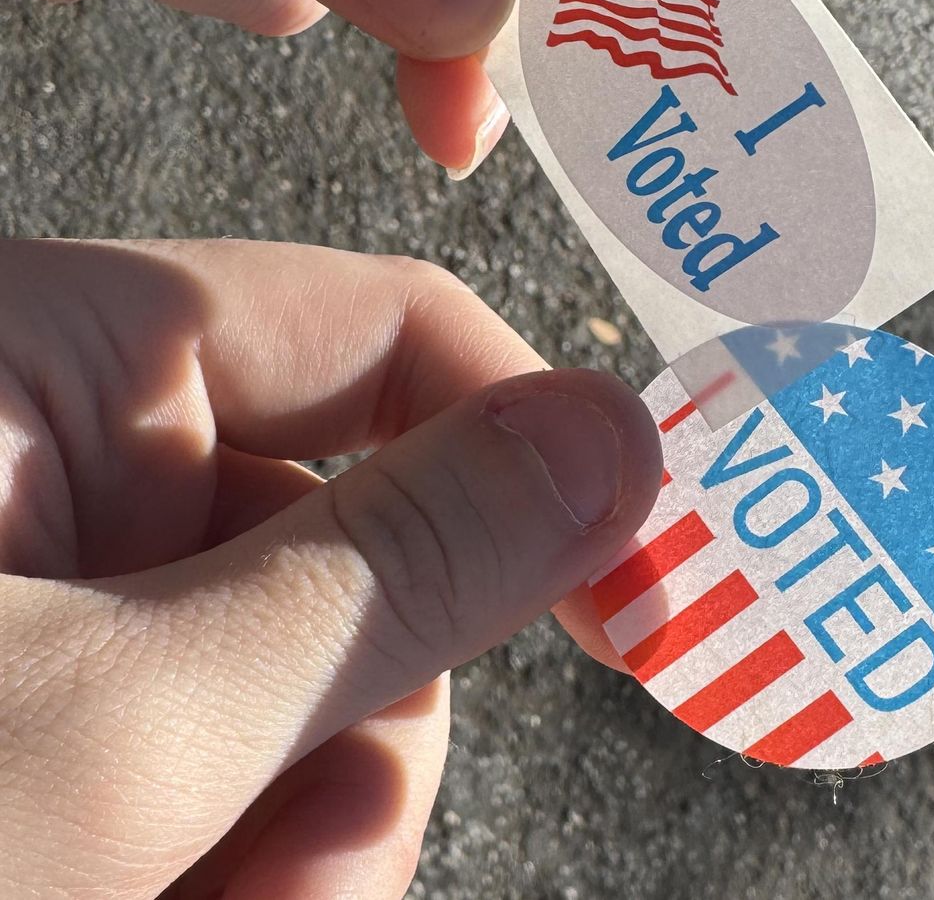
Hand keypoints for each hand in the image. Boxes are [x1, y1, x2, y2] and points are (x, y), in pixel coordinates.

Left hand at [0, 239, 660, 898]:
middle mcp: (64, 442)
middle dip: (369, 721)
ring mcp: (55, 572)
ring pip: (300, 662)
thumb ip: (396, 566)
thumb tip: (612, 441)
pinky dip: (235, 840)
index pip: (382, 331)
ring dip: (305, 816)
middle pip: (353, 536)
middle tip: (323, 867)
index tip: (633, 596)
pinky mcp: (56, 680)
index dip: (532, 448)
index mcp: (55, 352)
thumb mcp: (131, 719)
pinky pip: (221, 733)